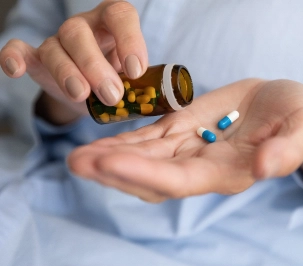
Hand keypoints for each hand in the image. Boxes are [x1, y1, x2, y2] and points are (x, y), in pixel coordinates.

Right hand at [0, 0, 147, 124]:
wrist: (95, 93)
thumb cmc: (121, 82)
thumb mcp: (138, 81)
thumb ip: (150, 86)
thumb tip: (177, 104)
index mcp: (114, 25)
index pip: (120, 15)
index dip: (129, 39)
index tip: (136, 70)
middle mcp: (85, 27)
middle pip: (81, 32)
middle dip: (96, 65)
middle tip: (112, 95)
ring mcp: (58, 41)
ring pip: (56, 45)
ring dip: (69, 72)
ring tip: (84, 96)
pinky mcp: (37, 58)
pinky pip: (20, 50)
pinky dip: (13, 57)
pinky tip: (15, 68)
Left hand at [68, 79, 302, 201]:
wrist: (286, 108)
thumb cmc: (299, 119)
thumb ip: (288, 150)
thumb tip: (265, 169)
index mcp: (229, 171)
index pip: (181, 180)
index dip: (145, 173)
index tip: (108, 162)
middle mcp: (203, 167)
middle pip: (152, 176)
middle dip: (116, 171)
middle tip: (78, 162)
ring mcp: (191, 149)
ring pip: (145, 159)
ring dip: (111, 157)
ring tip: (77, 155)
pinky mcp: (184, 130)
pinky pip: (150, 140)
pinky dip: (125, 141)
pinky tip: (100, 142)